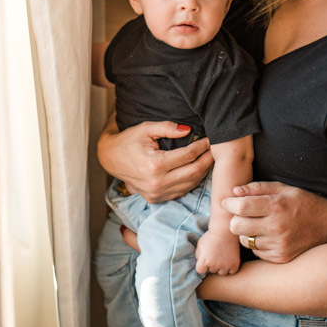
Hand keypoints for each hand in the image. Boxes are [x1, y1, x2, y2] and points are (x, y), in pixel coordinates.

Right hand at [97, 119, 212, 203]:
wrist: (111, 158)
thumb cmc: (129, 140)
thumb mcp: (146, 129)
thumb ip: (167, 128)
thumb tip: (189, 130)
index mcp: (155, 165)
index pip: (188, 155)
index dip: (202, 146)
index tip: (209, 139)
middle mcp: (157, 183)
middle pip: (193, 172)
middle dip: (208, 160)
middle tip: (216, 150)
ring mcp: (157, 194)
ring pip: (190, 184)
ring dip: (203, 172)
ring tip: (210, 159)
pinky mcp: (156, 199)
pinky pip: (181, 191)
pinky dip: (192, 181)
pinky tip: (198, 170)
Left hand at [195, 232, 239, 275]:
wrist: (225, 231)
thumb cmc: (211, 236)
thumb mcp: (200, 243)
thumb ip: (198, 254)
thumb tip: (199, 261)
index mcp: (204, 260)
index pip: (200, 270)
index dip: (202, 266)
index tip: (205, 260)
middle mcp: (214, 265)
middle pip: (212, 270)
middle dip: (212, 264)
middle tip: (215, 254)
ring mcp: (225, 265)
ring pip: (222, 272)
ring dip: (222, 267)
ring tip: (222, 257)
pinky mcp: (234, 264)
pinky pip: (232, 272)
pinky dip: (231, 267)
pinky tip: (229, 260)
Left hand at [223, 182, 326, 262]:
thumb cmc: (303, 203)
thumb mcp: (283, 189)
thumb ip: (257, 188)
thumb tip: (235, 192)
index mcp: (276, 207)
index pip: (241, 207)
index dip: (229, 204)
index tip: (228, 202)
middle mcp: (276, 227)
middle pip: (236, 226)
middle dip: (235, 219)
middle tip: (242, 215)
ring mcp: (279, 245)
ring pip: (244, 240)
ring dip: (246, 232)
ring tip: (258, 225)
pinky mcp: (281, 257)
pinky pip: (256, 251)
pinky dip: (257, 244)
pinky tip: (268, 235)